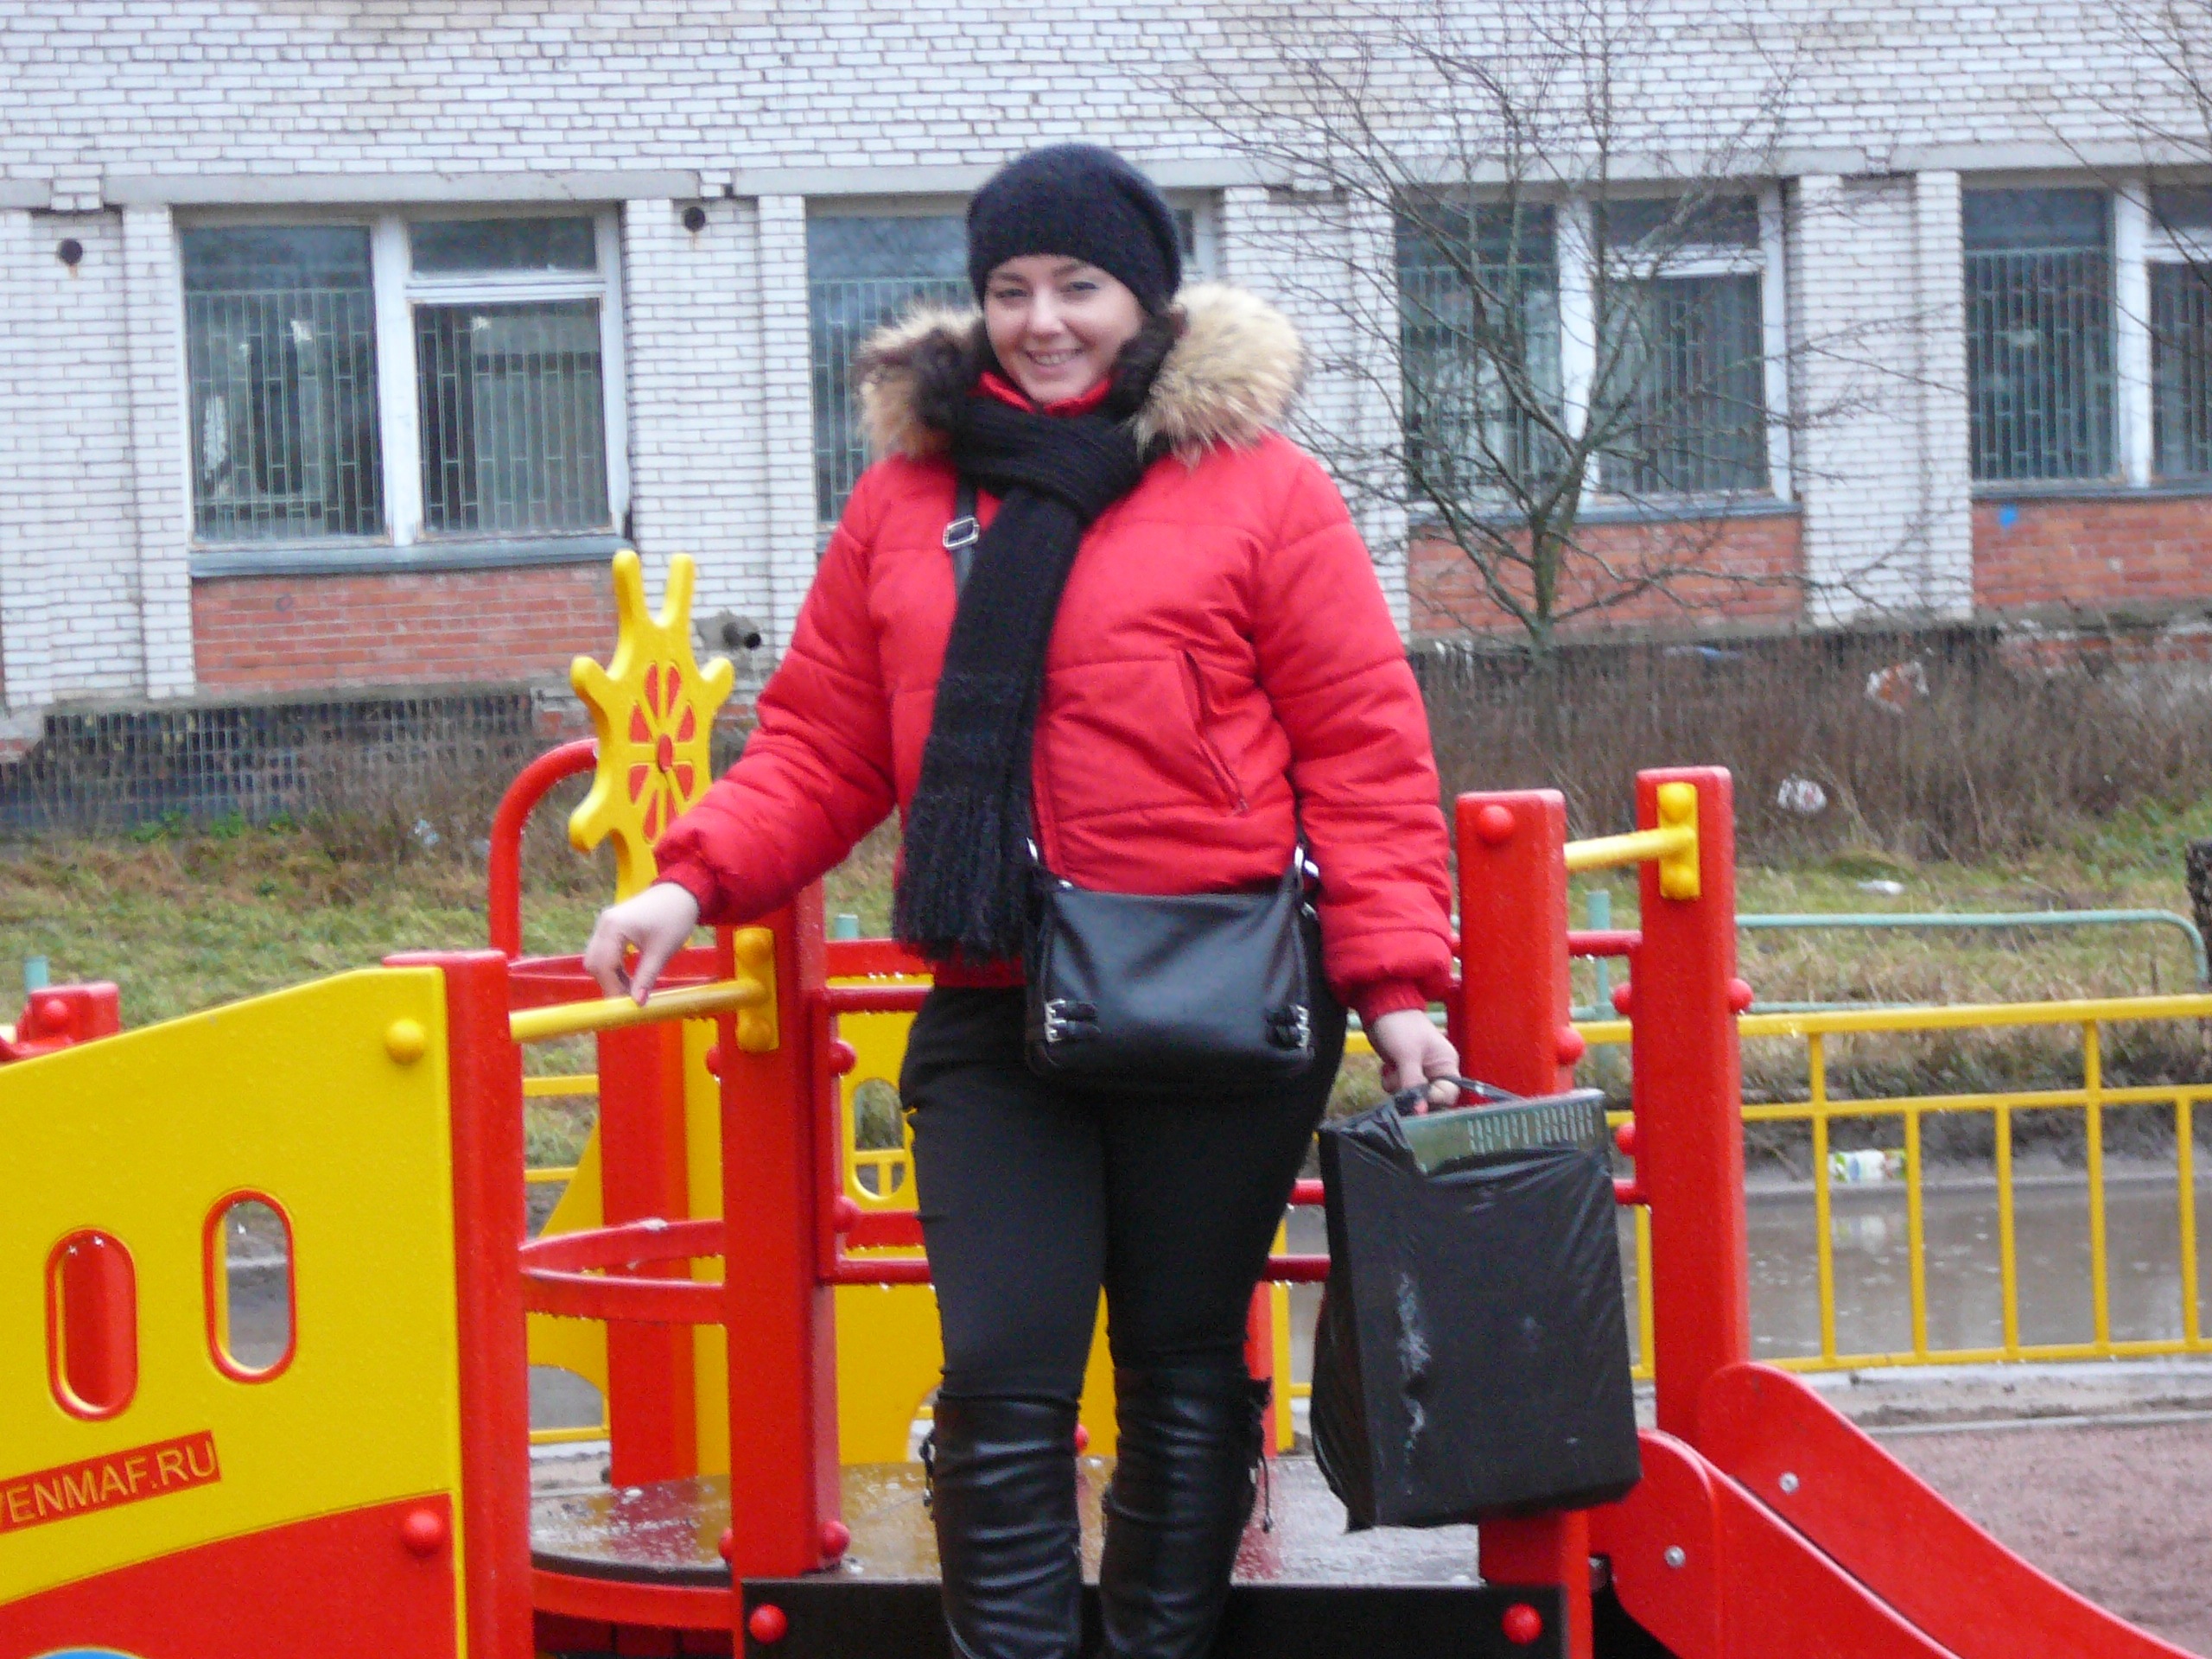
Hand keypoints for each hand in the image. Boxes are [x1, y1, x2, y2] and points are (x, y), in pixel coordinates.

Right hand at [583, 883, 701, 1003]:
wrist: (681, 892)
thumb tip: (637, 1004)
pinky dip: (612, 967)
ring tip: (631, 989)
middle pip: (594, 963)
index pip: (604, 965)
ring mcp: (604, 924)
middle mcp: (603, 924)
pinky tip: (627, 977)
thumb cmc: (674, 918)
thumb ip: (646, 977)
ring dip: (609, 977)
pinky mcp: (610, 926)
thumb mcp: (661, 951)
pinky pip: (602, 952)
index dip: (612, 989)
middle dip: (608, 984)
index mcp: (613, 927)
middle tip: (627, 1000)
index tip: (625, 1007)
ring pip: (596, 958)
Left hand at [1367, 1009, 1460, 1111]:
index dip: (1433, 1100)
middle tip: (1400, 1082)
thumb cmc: (1400, 1026)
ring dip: (1398, 1086)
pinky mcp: (1404, 1071)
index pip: (1448, 1094)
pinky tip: (1386, 1067)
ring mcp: (1419, 1071)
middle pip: (1428, 1098)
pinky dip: (1391, 1081)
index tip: (1416, 1100)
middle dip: (1412, 1094)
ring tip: (1392, 1069)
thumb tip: (1419, 1112)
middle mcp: (1436, 1070)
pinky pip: (1400, 1088)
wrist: (1380, 1008)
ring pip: (1411, 1094)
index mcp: (1446, 1064)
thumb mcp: (1408, 1055)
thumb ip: (1413, 1083)